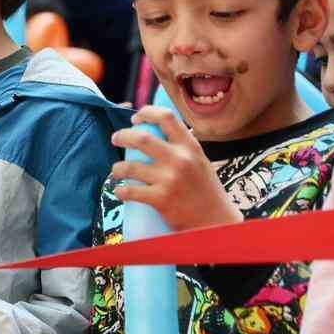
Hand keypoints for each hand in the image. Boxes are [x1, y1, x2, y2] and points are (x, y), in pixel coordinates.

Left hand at [110, 107, 242, 230]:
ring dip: (117, 168)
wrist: (216, 221)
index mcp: (190, 146)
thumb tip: (153, 129)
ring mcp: (169, 179)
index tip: (136, 119)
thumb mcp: (198, 160)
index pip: (166, 117)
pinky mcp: (160, 199)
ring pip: (129, 166)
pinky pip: (129, 191)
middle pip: (141, 138)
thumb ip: (180, 146)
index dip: (146, 113)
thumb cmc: (204, 189)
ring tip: (117, 171)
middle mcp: (180, 159)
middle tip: (116, 139)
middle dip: (122, 136)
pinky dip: (120, 191)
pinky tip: (121, 192)